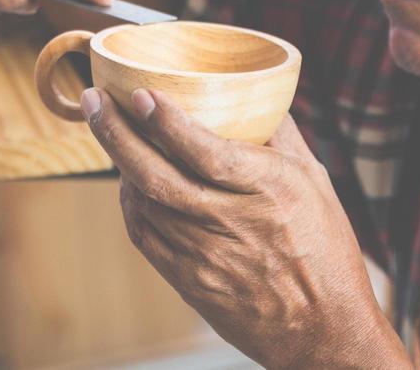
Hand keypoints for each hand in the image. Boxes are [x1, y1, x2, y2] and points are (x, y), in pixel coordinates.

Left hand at [85, 88, 410, 369]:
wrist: (324, 329)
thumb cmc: (325, 249)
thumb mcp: (315, 181)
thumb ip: (278, 134)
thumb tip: (247, 88)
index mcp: (269, 190)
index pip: (206, 151)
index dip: (167, 122)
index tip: (140, 94)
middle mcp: (234, 223)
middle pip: (158, 176)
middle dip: (117, 134)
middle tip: (94, 100)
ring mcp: (208, 257)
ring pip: (145, 204)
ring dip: (119, 163)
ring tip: (108, 129)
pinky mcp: (191, 283)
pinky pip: (145, 236)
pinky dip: (130, 204)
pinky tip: (127, 181)